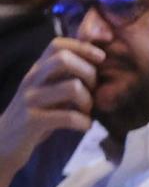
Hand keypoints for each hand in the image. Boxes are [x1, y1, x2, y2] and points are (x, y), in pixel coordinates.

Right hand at [0, 37, 98, 159]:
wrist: (5, 142)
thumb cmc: (37, 114)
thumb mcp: (51, 91)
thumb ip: (67, 76)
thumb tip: (98, 62)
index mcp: (38, 70)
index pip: (57, 45)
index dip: (83, 47)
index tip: (101, 58)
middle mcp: (33, 80)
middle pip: (64, 59)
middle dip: (89, 73)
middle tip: (94, 91)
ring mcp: (31, 99)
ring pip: (72, 87)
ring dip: (89, 101)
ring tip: (88, 112)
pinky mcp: (32, 121)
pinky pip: (68, 117)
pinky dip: (84, 122)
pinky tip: (84, 126)